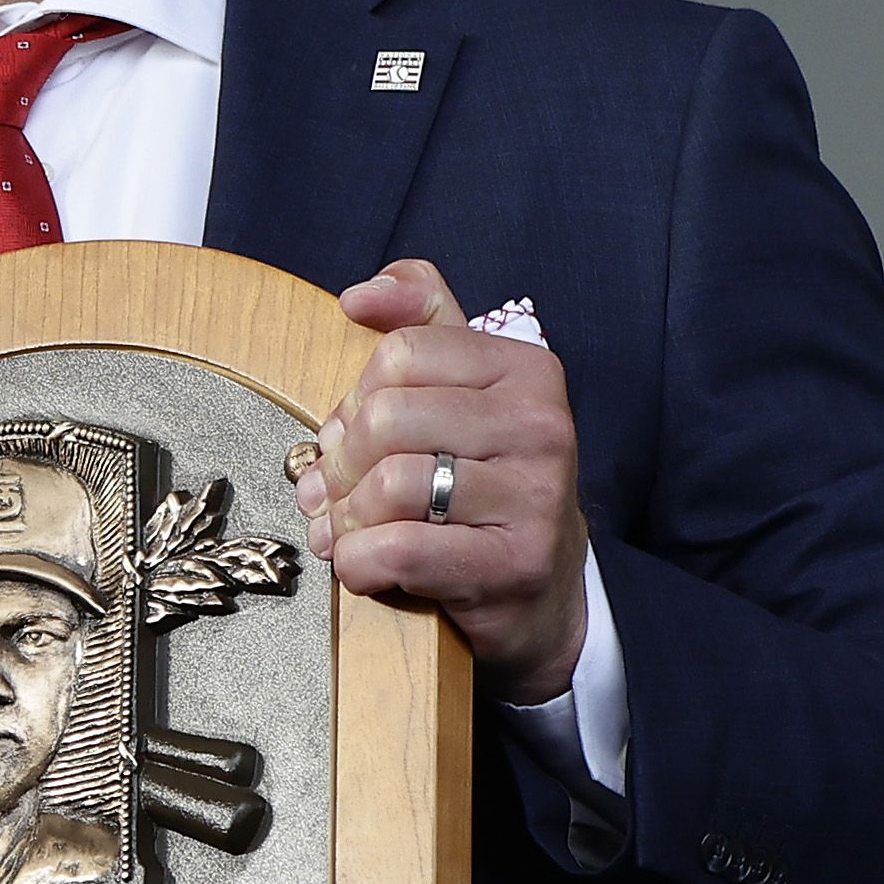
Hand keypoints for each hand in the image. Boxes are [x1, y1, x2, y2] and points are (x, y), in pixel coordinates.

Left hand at [293, 260, 588, 705]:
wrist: (539, 588)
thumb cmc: (482, 484)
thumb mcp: (460, 391)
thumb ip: (418, 321)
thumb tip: (361, 294)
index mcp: (526, 369)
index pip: (398, 354)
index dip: (357, 399)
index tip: (360, 435)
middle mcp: (542, 425)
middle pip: (386, 417)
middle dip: (343, 462)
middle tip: (341, 491)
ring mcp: (536, 497)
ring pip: (389, 486)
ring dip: (349, 517)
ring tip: (354, 530)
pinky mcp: (513, 565)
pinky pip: (397, 551)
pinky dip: (359, 563)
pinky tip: (368, 566)